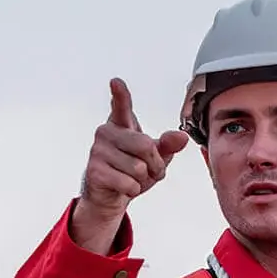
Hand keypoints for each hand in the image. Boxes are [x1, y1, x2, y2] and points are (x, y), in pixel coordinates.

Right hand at [69, 78, 186, 253]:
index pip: (122, 106)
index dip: (120, 94)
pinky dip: (132, 190)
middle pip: (145, 146)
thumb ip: (168, 145)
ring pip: (138, 168)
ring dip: (143, 180)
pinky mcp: (95, 171)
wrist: (109, 196)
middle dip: (155, 165)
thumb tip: (181, 137)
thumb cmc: (131, 171)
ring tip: (132, 179)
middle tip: (150, 171)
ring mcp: (97, 151)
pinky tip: (122, 187)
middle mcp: (106, 133)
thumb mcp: (155, 157)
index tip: (116, 82)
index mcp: (121, 124)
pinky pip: (129, 183)